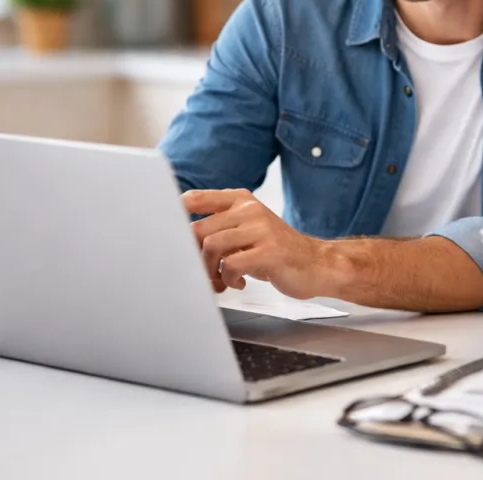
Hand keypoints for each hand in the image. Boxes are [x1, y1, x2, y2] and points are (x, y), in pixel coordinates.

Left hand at [183, 189, 332, 297]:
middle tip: (200, 273)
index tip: (166, 236)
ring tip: (219, 282)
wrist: (317, 264)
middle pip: (198, 229)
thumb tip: (176, 240)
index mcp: (241, 200)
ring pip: (212, 246)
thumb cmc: (275, 251)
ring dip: (209, 271)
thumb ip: (218, 228)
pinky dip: (228, 279)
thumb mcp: (247, 229)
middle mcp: (250, 209)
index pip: (195, 198)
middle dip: (192, 257)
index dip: (172, 215)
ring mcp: (261, 229)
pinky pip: (232, 265)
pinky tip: (237, 283)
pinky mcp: (269, 251)